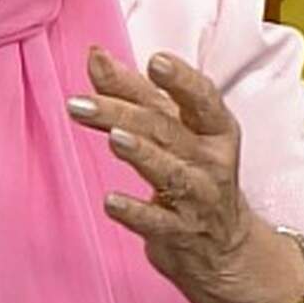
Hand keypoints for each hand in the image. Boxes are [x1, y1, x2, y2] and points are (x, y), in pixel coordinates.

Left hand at [68, 48, 300, 302]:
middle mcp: (211, 161)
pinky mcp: (181, 234)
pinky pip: (158, 223)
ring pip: (170, 173)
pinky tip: (111, 202)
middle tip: (79, 103)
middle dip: (122, 112)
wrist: (224, 248)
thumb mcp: (174, 129)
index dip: (182, 79)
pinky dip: (135, 212)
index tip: (156, 61)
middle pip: (166, 130)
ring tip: (114, 137)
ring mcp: (199, 199)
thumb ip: (134, 91)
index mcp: (214, 128)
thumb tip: (95, 54)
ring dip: (142, 154)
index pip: (202, 98)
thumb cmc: (193, 172)